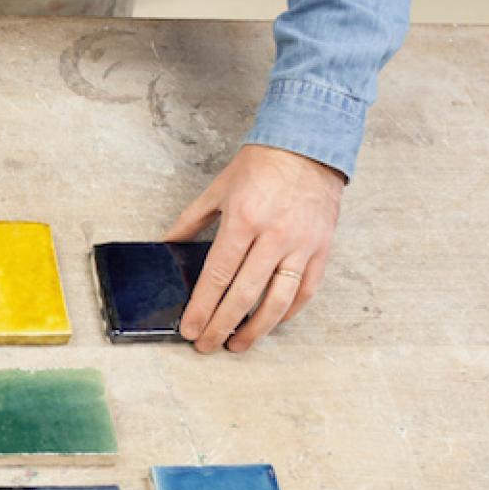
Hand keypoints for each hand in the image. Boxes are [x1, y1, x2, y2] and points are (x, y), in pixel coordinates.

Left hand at [166, 144, 344, 352]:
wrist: (310, 144)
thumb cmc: (262, 164)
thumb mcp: (218, 188)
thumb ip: (190, 221)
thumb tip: (167, 244)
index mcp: (243, 220)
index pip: (217, 276)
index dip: (202, 307)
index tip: (190, 328)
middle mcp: (274, 237)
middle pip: (243, 295)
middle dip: (221, 325)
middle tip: (206, 344)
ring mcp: (301, 245)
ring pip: (277, 301)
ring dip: (255, 329)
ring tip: (237, 344)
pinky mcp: (321, 249)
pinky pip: (305, 290)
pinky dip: (288, 311)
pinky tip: (272, 322)